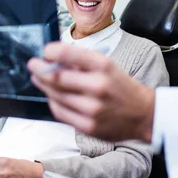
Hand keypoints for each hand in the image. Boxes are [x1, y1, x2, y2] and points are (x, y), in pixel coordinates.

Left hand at [28, 42, 155, 141]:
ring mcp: (92, 109)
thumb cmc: (123, 87)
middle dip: (40, 69)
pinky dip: (53, 102)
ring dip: (44, 86)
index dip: (51, 51)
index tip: (45, 51)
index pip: (68, 54)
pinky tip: (52, 96)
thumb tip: (54, 58)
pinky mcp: (88, 126)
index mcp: (103, 66)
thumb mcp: (108, 66)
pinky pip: (61, 113)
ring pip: (56, 96)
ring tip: (39, 79)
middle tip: (33, 65)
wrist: (144, 115)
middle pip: (57, 77)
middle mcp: (98, 86)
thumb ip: (82, 63)